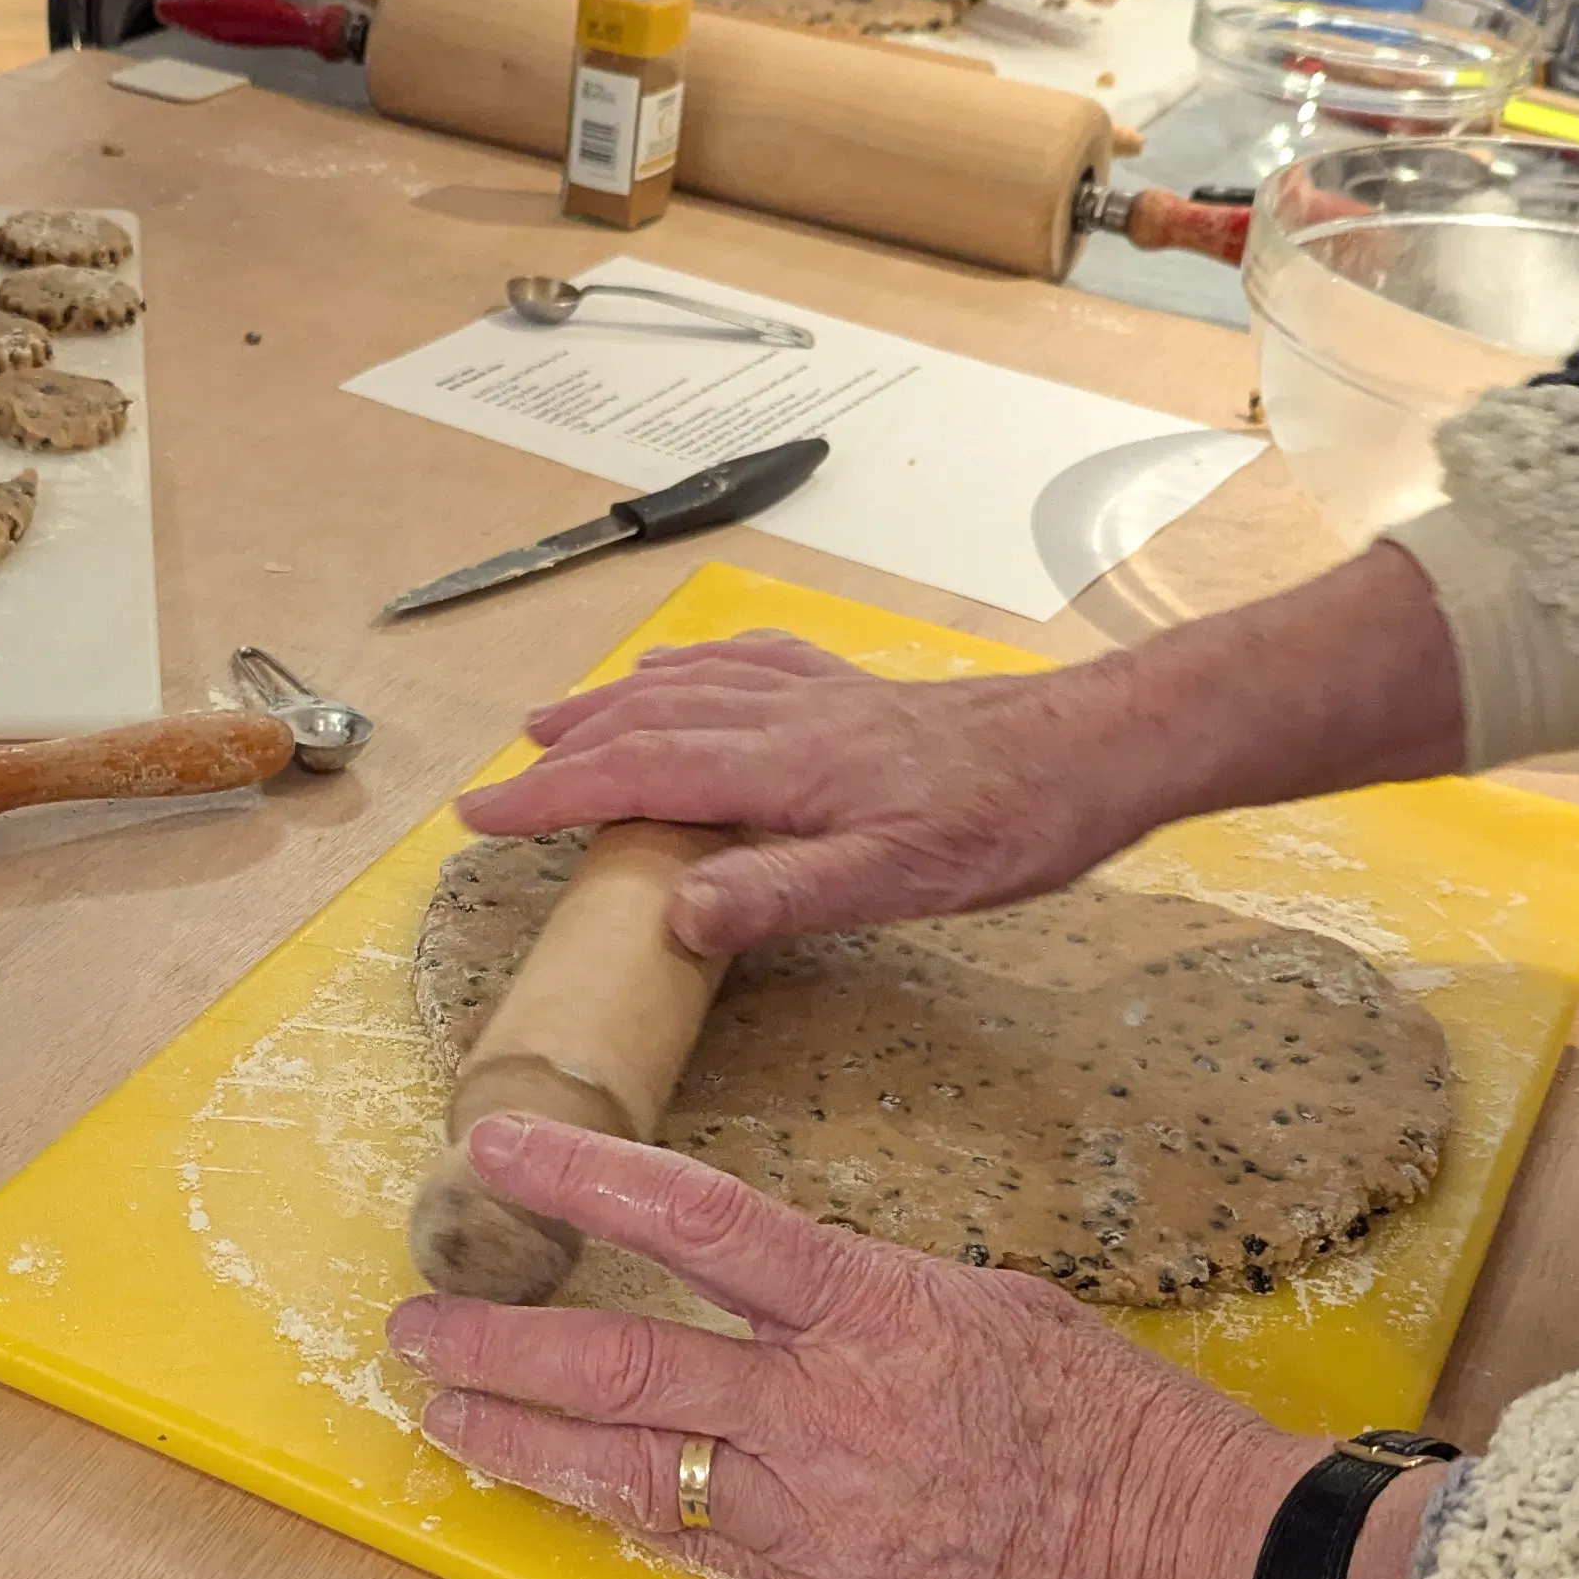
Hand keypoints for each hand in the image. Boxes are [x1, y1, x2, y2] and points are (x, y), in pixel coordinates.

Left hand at [390, 1116, 1317, 1578]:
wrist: (1198, 1573)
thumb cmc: (1124, 1430)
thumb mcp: (999, 1312)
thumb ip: (872, 1304)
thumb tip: (795, 1304)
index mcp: (874, 1312)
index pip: (697, 1222)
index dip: (584, 1178)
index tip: (498, 1149)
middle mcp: (822, 1413)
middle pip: (621, 1364)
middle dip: (502, 1340)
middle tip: (418, 1320)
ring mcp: (809, 1518)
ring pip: (625, 1471)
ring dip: (519, 1437)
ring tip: (446, 1409)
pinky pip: (691, 1546)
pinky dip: (618, 1512)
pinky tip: (562, 1492)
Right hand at [454, 631, 1167, 954]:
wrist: (1097, 749)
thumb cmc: (1011, 820)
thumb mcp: (900, 881)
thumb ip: (782, 894)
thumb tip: (676, 914)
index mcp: (784, 765)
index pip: (637, 774)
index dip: (551, 796)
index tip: (481, 817)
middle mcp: (790, 717)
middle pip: (648, 721)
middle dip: (563, 751)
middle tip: (498, 783)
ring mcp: (823, 697)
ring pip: (690, 685)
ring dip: (612, 704)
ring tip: (555, 722)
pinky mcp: (859, 694)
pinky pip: (751, 664)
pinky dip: (694, 667)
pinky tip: (682, 669)